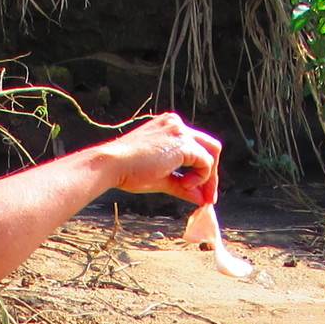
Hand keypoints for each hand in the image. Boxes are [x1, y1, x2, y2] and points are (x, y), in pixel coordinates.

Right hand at [95, 112, 220, 207]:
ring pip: (211, 152)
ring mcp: (180, 131)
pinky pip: (205, 161)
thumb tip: (200, 199)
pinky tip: (185, 184)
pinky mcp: (182, 142)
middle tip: (208, 197)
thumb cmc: (128, 171)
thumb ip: (183, 186)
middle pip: (210, 146)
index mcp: (169, 127)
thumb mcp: (160, 179)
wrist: (112, 164)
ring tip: (195, 194)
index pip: (196, 147)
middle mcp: (176, 124)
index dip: (202, 170)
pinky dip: (201, 177)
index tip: (199, 192)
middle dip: (212, 173)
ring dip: (208, 177)